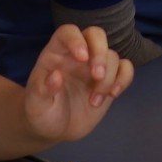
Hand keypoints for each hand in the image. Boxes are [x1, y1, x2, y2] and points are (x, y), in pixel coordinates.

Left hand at [21, 26, 133, 142]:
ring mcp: (95, 66)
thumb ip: (42, 89)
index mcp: (57, 53)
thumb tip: (56, 75)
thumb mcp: (35, 104)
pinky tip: (113, 95)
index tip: (81, 58)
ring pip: (112, 56)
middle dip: (100, 53)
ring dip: (108, 78)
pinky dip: (124, 79)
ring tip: (94, 101)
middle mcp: (78, 55)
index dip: (76, 40)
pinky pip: (125, 68)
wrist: (55, 130)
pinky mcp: (110, 79)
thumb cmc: (41, 112)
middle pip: (96, 35)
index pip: (68, 32)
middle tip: (97, 76)